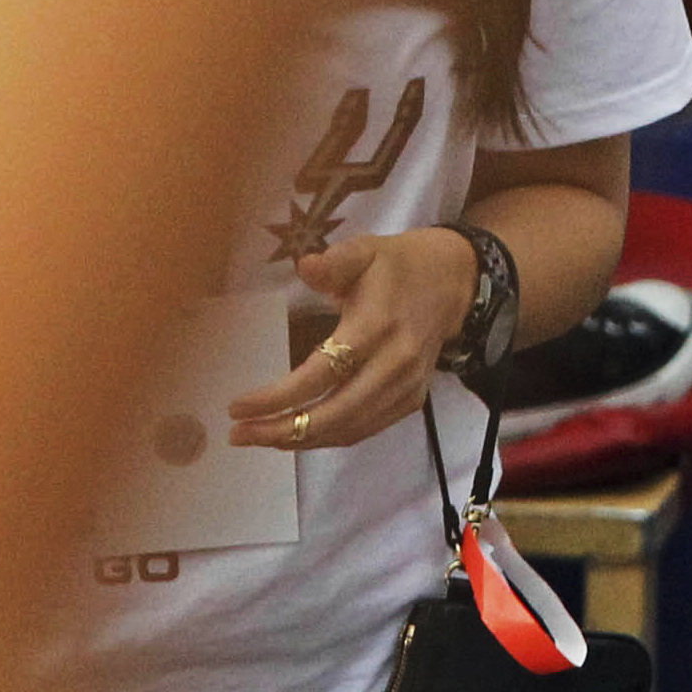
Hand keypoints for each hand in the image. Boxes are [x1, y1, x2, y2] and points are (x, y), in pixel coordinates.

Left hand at [228, 229, 477, 452]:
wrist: (454, 281)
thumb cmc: (398, 265)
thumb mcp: (367, 250)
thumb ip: (335, 260)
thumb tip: (305, 267)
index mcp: (379, 326)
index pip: (323, 373)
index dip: (278, 396)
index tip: (237, 406)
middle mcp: (396, 362)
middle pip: (335, 412)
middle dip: (282, 430)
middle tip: (239, 434)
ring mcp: (407, 385)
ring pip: (349, 428)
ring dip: (300, 440)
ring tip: (259, 436)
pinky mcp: (413, 399)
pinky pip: (365, 429)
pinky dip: (328, 438)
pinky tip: (298, 434)